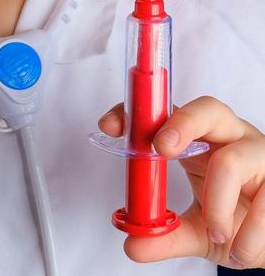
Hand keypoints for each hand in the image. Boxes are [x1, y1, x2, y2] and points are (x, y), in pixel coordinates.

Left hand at [98, 96, 264, 268]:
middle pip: (207, 109)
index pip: (168, 112)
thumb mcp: (199, 230)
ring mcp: (259, 155)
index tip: (110, 125)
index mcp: (203, 140)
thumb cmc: (239, 219)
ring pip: (232, 160)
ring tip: (218, 233)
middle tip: (161, 149)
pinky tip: (241, 249)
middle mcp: (231, 138)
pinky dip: (250, 233)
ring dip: (218, 203)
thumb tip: (132, 243)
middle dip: (181, 125)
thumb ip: (166, 235)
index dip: (139, 113)